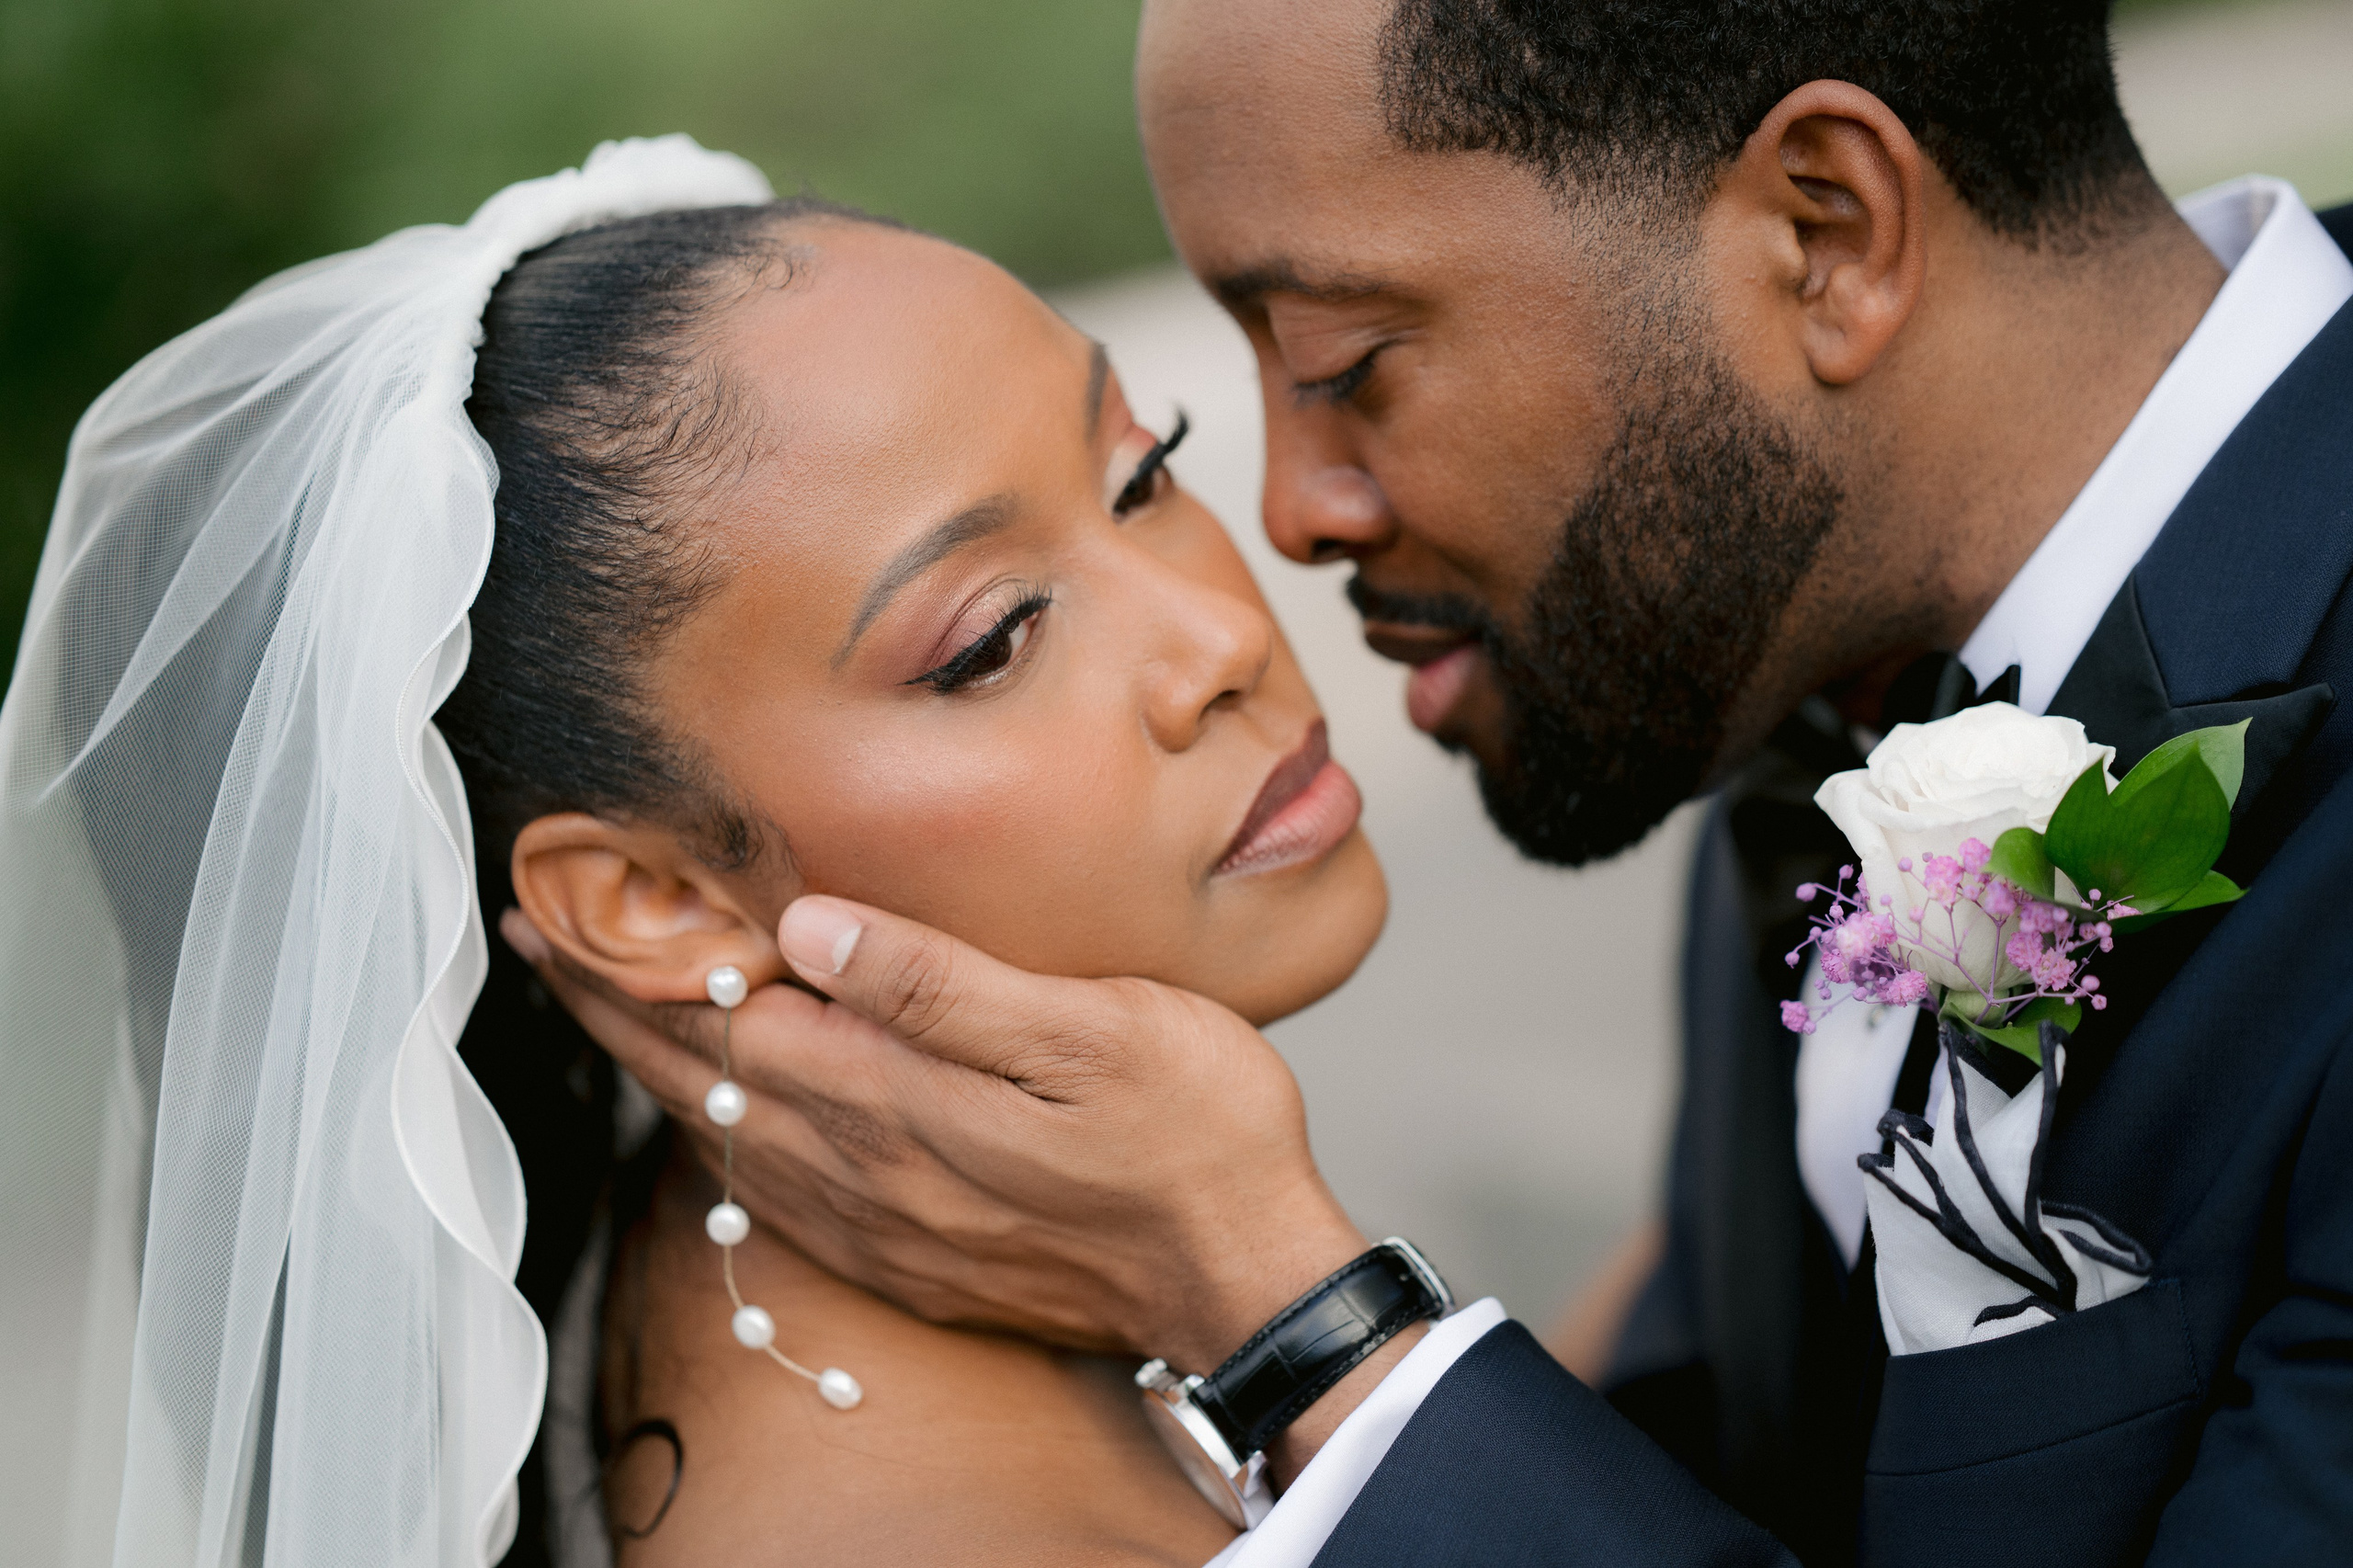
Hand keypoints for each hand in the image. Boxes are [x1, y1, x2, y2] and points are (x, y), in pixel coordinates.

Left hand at [502, 896, 1369, 1372]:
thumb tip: (809, 931)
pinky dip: (723, 1144)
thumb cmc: (1193, 1133)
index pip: (725, 1018)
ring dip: (656, 1073)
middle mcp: (870, 1170)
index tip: (569, 902)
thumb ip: (942, 985)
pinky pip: (780, 1199)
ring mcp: (887, 1225)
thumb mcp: (1091, 1029)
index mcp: (899, 1098)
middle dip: (616, 1008)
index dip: (640, 958)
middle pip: (704, 1081)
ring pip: (730, 1141)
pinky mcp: (916, 1260)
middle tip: (542, 946)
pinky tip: (721, 1122)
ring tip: (605, 1015)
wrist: (1246, 1277)